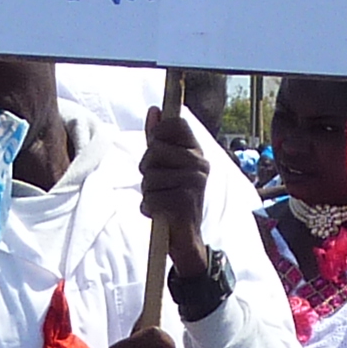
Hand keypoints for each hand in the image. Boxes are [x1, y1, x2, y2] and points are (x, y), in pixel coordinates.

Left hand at [139, 106, 212, 280]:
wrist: (186, 238)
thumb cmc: (174, 198)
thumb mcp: (167, 166)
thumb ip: (158, 138)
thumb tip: (154, 109)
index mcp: (197, 153)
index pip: (175, 123)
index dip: (159, 132)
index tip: (156, 148)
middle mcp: (199, 165)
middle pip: (155, 148)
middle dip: (147, 168)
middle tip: (159, 185)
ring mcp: (193, 184)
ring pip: (149, 176)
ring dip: (148, 192)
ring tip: (161, 201)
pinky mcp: (183, 203)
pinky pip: (150, 197)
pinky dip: (149, 208)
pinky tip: (161, 214)